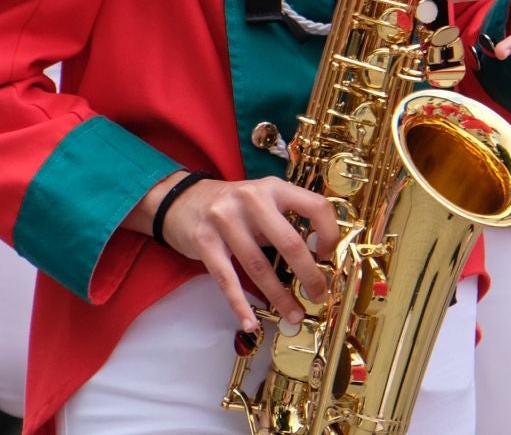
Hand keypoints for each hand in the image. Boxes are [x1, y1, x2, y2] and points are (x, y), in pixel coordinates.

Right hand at [139, 173, 340, 333]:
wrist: (181, 199)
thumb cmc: (233, 207)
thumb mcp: (262, 201)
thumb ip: (285, 222)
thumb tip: (318, 260)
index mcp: (273, 187)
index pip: (315, 206)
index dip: (329, 234)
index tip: (328, 257)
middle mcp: (251, 198)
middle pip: (289, 242)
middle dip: (309, 275)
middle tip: (319, 296)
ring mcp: (225, 219)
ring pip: (258, 266)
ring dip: (278, 297)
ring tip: (293, 315)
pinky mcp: (204, 240)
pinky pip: (227, 278)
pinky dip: (239, 305)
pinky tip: (250, 323)